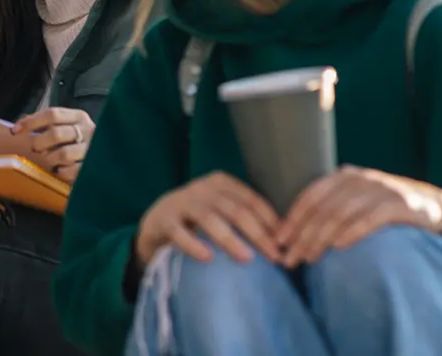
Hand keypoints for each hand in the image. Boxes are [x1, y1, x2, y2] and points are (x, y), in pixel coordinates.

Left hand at [13, 107, 93, 182]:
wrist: (108, 156)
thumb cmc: (78, 140)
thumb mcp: (66, 125)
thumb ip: (45, 123)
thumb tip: (19, 126)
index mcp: (79, 117)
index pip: (52, 114)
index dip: (31, 122)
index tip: (15, 131)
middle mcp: (88, 130)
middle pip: (55, 133)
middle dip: (39, 143)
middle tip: (35, 148)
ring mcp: (92, 149)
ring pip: (63, 154)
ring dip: (50, 158)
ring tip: (49, 160)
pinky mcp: (92, 167)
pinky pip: (70, 171)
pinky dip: (60, 171)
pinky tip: (60, 169)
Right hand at [135, 171, 281, 265]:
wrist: (156, 221)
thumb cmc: (198, 219)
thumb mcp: (221, 211)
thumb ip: (244, 218)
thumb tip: (281, 241)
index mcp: (221, 183)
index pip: (252, 201)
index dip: (271, 222)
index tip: (285, 245)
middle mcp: (202, 188)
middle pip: (236, 210)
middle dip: (258, 235)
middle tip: (274, 257)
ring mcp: (182, 202)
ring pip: (211, 219)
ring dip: (231, 239)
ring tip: (247, 259)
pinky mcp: (164, 220)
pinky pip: (180, 233)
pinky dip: (194, 245)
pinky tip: (207, 258)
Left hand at [276, 166, 441, 266]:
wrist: (433, 206)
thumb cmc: (385, 208)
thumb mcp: (356, 202)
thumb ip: (331, 210)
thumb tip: (294, 236)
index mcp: (344, 177)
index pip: (310, 197)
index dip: (292, 219)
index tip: (278, 241)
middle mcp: (360, 179)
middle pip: (323, 208)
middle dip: (302, 235)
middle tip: (290, 258)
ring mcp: (381, 189)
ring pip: (342, 214)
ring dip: (321, 238)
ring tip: (309, 258)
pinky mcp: (400, 204)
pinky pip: (371, 218)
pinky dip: (353, 231)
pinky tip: (339, 246)